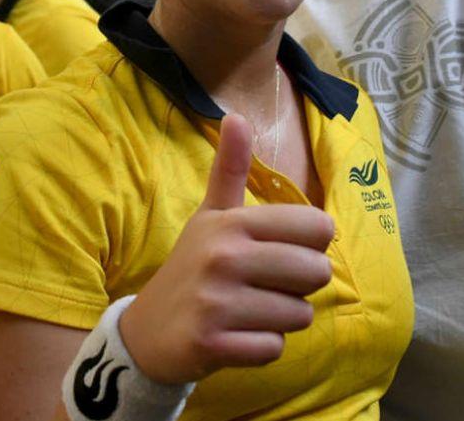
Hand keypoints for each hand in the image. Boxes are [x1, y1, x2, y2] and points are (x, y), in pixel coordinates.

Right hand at [118, 114, 334, 384]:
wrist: (146, 331)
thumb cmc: (190, 268)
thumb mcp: (209, 216)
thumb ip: (230, 169)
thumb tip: (236, 115)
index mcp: (231, 223)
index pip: (318, 227)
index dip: (309, 245)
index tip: (281, 251)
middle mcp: (224, 258)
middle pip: (317, 273)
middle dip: (299, 286)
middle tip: (264, 286)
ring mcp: (217, 303)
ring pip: (300, 315)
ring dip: (280, 319)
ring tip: (247, 310)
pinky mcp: (214, 344)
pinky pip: (275, 349)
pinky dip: (261, 348)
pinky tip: (236, 335)